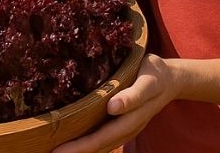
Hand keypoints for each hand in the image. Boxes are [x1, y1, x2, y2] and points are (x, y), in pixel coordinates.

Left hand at [52, 55, 176, 152]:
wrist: (171, 79)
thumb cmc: (156, 75)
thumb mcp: (148, 81)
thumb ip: (133, 95)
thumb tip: (112, 107)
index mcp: (132, 119)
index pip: (102, 138)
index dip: (80, 146)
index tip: (59, 150)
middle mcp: (127, 128)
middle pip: (97, 145)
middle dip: (74, 151)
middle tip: (49, 152)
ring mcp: (125, 128)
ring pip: (100, 144)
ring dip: (80, 149)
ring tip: (56, 150)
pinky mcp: (122, 123)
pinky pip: (102, 136)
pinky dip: (87, 142)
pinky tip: (72, 139)